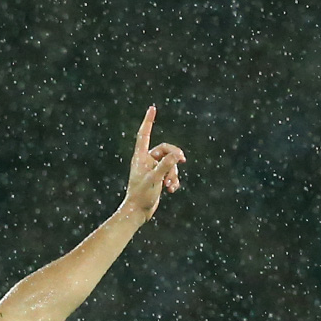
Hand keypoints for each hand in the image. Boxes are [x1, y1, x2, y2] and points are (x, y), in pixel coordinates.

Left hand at [122, 106, 185, 221]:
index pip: (144, 134)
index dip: (148, 121)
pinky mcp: (158, 178)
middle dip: (174, 157)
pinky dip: (173, 181)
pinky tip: (171, 190)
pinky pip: (170, 174)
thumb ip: (166, 165)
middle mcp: (146, 161)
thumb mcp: (155, 179)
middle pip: (165, 149)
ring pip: (170, 164)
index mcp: (140, 157)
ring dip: (173, 174)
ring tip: (170, 186)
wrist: (138, 212)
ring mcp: (152, 169)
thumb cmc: (141, 195)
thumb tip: (177, 155)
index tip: (152, 108)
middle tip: (182, 160)